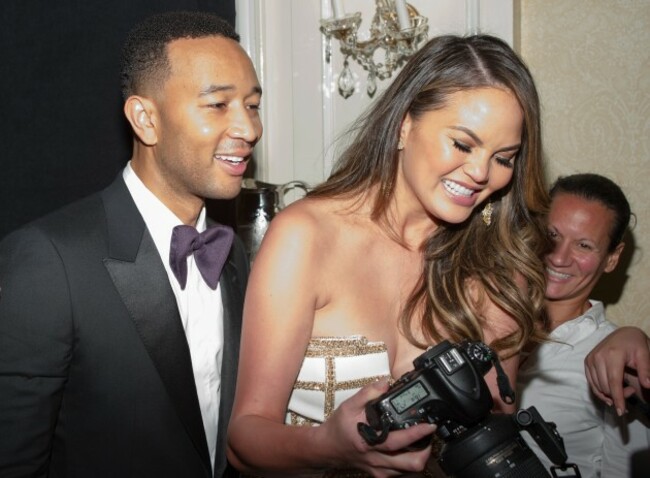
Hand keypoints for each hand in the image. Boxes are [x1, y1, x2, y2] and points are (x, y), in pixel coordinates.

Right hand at [318, 379, 435, 476]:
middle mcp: (376, 459)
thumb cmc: (338, 428)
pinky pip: (401, 473)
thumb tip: (386, 383)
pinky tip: (408, 449)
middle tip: (429, 435)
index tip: (430, 425)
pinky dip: (408, 462)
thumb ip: (367, 393)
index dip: (418, 434)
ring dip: (419, 456)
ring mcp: (379, 470)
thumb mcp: (349, 406)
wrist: (326, 448)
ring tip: (421, 441)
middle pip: (412, 464)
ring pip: (409, 471)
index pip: (398, 441)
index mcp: (369, 441)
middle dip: (426, 451)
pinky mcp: (379, 475)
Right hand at [585, 326, 649, 414]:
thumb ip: (646, 370)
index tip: (622, 412)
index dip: (618, 398)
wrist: (623, 334)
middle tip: (632, 390)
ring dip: (610, 393)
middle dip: (618, 395)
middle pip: (606, 386)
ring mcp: (590, 359)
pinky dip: (600, 390)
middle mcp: (598, 357)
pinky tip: (610, 392)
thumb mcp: (644, 354)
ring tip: (624, 387)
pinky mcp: (587, 362)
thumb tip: (648, 385)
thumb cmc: (635, 344)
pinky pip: (591, 382)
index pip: (614, 382)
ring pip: (598, 386)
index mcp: (612, 355)